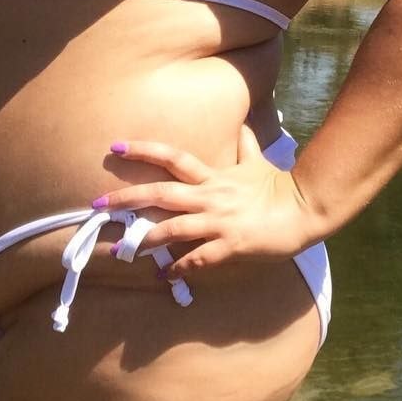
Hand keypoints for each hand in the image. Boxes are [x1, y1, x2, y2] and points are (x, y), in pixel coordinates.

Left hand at [91, 126, 325, 279]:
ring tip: (123, 247)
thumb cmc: (280, 186)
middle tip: (96, 205)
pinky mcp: (231, 244)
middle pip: (161, 193)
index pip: (172, 158)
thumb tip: (243, 125)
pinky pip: (200, 258)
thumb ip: (246, 146)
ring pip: (174, 228)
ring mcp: (219, 221)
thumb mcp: (259, 162)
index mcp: (213, 177)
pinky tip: (167, 275)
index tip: (114, 147)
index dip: (143, 150)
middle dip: (126, 198)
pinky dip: (181, 267)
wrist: (306, 208)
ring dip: (146, 238)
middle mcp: (210, 196)